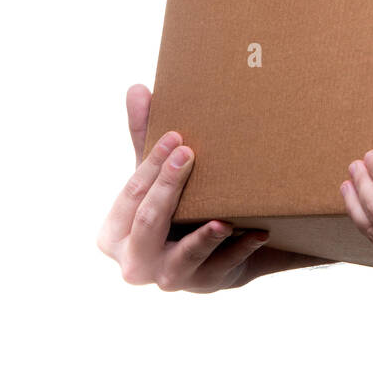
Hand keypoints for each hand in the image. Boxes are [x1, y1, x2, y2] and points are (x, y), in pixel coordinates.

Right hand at [96, 84, 271, 291]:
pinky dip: (240, 251)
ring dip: (203, 239)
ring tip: (224, 220)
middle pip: (148, 223)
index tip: (176, 136)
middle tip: (190, 153)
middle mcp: (134, 262)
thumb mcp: (153, 177)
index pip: (131, 194)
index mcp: (113, 233)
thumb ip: (144, 137)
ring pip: (181, 258)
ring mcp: (169, 278)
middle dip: (168, 188)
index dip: (151, 164)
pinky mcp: (204, 285)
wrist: (203, 253)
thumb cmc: (170, 207)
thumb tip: (137, 88)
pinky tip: (258, 232)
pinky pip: (222, 268)